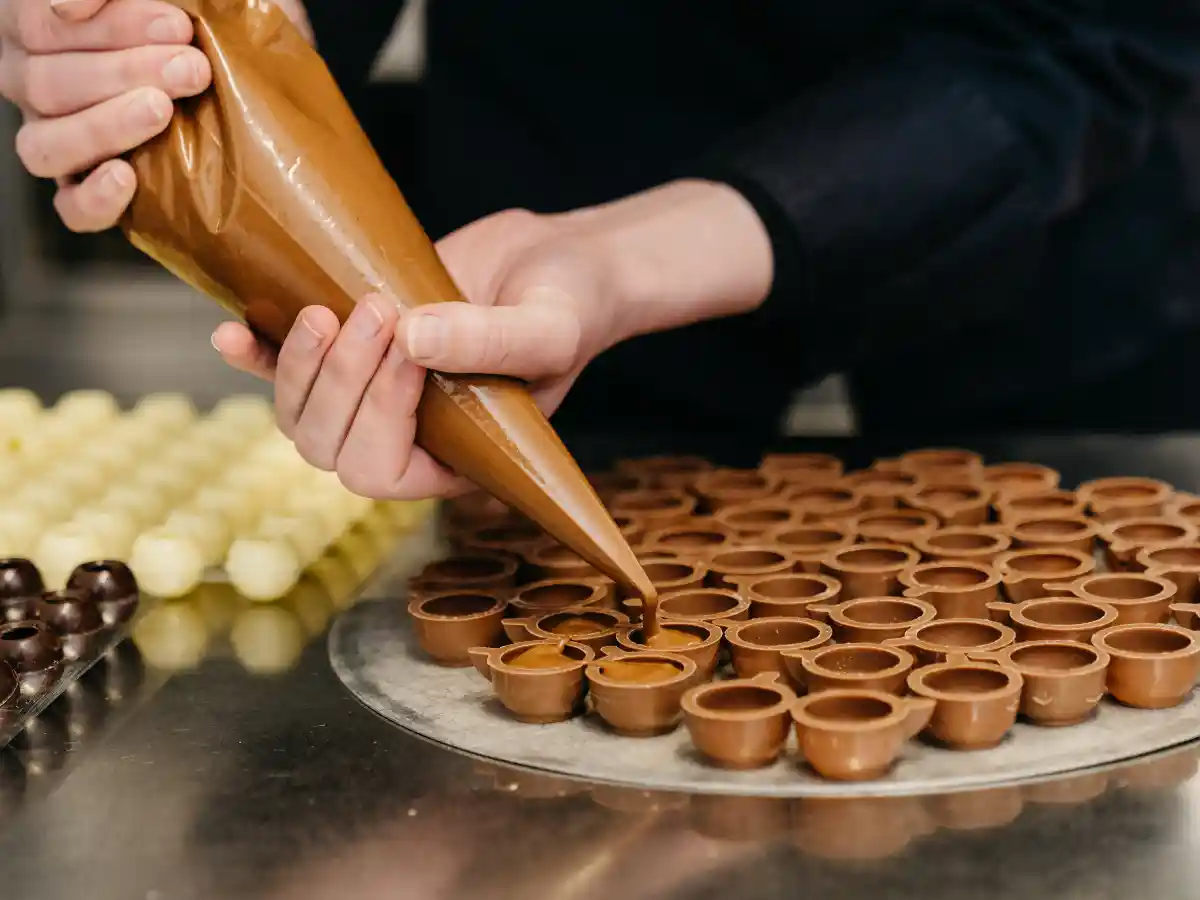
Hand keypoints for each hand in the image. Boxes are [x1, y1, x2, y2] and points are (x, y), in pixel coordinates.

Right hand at [0, 0, 311, 231]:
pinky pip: (71, 207)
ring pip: (46, 145)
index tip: (177, 24)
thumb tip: (65, 4)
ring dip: (106, 127)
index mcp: (38, 24)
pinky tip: (126, 178)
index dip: (108, 25)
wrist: (234, 72)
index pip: (40, 22)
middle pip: (44, 83)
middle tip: (191, 69)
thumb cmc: (199, 23)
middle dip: (124, 73)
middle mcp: (33, 80)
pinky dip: (94, 198)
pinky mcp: (87, 190)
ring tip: (164, 111)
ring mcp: (57, 138)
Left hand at [212, 179, 774, 499]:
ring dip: (300, 366)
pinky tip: (232, 330)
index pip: (385, 473)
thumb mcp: (547, 329)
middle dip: (341, 380)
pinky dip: (255, 355)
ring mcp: (372, 395)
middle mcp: (409, 437)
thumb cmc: (569, 307)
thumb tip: (409, 337)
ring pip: (300, 415)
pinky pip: (283, 372)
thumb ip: (489, 340)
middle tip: (376, 308)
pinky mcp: (348, 349)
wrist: (554, 261)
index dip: (380, 416)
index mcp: (456, 457)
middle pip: (331, 448)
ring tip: (328, 308)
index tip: (410, 344)